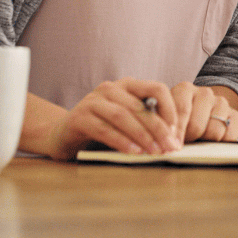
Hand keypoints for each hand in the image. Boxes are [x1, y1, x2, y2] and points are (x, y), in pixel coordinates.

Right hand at [46, 78, 183, 160]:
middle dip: (158, 128)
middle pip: (140, 106)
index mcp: (127, 85)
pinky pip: (104, 129)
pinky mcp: (79, 117)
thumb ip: (145, 121)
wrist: (62, 134)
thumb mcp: (127, 120)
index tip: (176, 130)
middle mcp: (110, 88)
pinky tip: (133, 152)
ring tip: (154, 152)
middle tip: (170, 147)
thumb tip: (173, 138)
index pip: (156, 88)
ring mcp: (93, 101)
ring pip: (123, 116)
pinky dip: (121, 141)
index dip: (169, 108)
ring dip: (142, 135)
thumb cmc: (102, 128)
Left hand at [171, 84, 237, 143]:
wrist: (202, 116)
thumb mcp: (167, 118)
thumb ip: (164, 125)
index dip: (176, 132)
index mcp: (184, 90)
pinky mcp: (234, 115)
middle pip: (196, 125)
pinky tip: (213, 141)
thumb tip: (167, 141)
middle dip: (189, 139)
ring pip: (214, 131)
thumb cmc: (179, 121)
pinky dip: (221, 143)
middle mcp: (204, 93)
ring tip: (198, 141)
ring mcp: (221, 103)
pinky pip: (229, 135)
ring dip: (205, 141)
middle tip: (184, 145)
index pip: (182, 110)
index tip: (172, 146)